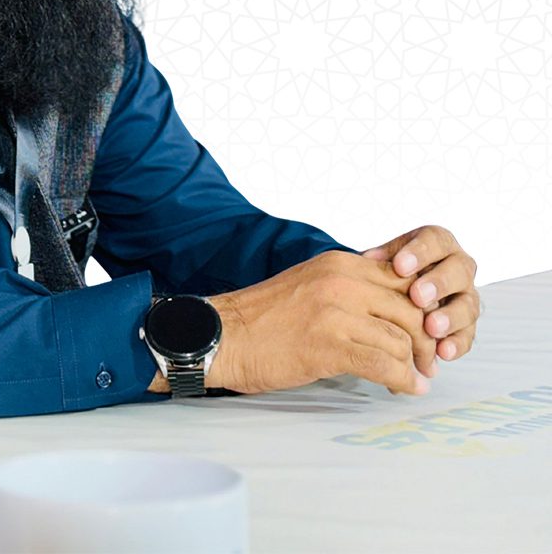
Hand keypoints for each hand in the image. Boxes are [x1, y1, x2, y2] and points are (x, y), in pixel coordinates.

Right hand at [204, 249, 435, 396]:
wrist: (224, 335)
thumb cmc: (264, 317)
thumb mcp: (311, 285)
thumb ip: (349, 288)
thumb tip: (390, 311)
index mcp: (339, 263)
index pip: (403, 278)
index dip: (422, 307)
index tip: (424, 329)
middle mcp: (342, 281)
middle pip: (411, 309)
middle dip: (426, 340)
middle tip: (428, 360)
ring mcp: (337, 312)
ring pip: (402, 339)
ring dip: (415, 365)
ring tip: (415, 379)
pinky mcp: (330, 345)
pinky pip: (385, 365)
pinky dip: (403, 381)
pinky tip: (405, 389)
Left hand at [361, 225, 479, 367]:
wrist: (397, 294)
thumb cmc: (388, 272)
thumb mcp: (382, 259)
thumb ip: (379, 259)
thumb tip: (368, 260)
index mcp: (437, 244)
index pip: (435, 240)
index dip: (420, 253)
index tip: (400, 266)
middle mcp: (457, 266)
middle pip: (459, 270)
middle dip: (438, 283)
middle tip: (418, 297)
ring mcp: (466, 296)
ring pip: (468, 304)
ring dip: (451, 317)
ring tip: (430, 328)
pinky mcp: (467, 324)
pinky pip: (468, 335)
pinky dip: (457, 344)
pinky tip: (443, 352)